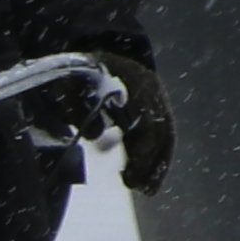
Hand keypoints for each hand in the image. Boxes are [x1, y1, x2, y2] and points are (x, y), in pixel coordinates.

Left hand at [92, 46, 174, 194]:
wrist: (99, 50)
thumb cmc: (81, 69)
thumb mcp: (73, 82)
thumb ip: (78, 106)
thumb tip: (93, 136)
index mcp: (137, 83)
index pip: (150, 122)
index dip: (143, 151)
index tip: (130, 172)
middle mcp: (154, 92)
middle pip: (163, 132)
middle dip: (151, 163)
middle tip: (135, 186)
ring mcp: (157, 100)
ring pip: (166, 137)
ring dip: (157, 165)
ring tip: (144, 189)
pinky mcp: (154, 110)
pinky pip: (161, 137)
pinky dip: (155, 159)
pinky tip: (144, 179)